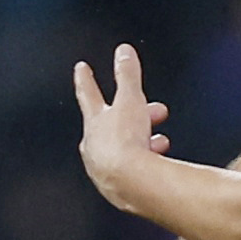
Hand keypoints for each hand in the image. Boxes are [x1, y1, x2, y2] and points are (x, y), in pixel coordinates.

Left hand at [74, 42, 169, 210]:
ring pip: (122, 148)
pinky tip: (158, 164)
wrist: (131, 183)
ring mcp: (103, 168)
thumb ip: (127, 75)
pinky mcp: (117, 187)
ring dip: (142, 141)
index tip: (81, 67)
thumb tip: (123, 52)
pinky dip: (144, 162)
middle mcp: (94, 145)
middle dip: (133, 115)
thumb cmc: (126, 143)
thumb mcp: (131, 100)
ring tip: (159, 141)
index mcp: (94, 122)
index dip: (86, 79)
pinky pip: (130, 169)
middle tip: (153, 111)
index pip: (88, 94)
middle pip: (112, 124)